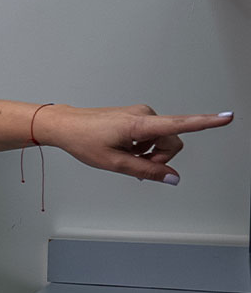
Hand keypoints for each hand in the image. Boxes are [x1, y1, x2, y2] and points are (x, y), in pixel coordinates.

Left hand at [42, 105, 231, 183]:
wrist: (65, 125)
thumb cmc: (84, 140)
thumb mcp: (114, 163)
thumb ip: (147, 171)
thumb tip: (173, 178)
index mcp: (140, 124)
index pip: (180, 124)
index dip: (207, 122)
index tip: (227, 117)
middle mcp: (145, 114)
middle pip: (173, 141)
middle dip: (161, 157)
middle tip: (137, 166)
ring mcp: (141, 114)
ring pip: (162, 140)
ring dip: (150, 153)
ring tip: (126, 156)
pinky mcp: (137, 116)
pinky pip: (152, 136)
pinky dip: (144, 146)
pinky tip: (126, 149)